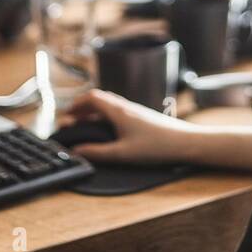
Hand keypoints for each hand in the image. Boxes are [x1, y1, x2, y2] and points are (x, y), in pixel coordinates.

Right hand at [56, 88, 191, 164]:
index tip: (66, 115)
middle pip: (99, 99)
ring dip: (95, 112)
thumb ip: (98, 152)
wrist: (186, 143)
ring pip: (110, 105)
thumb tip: (77, 151)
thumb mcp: (122, 153)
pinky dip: (107, 117)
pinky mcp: (143, 118)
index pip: (92, 97)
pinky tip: (109, 130)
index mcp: (118, 110)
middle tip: (72, 121)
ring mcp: (135, 111)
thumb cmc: (156, 147)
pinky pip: (119, 111)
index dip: (76, 105)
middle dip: (83, 108)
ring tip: (87, 125)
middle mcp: (126, 106)